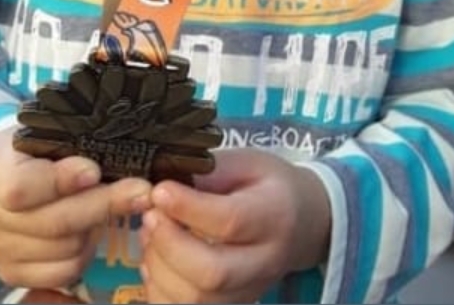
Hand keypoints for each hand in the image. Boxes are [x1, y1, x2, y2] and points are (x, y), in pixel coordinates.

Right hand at [0, 129, 150, 292]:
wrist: (14, 170)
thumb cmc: (41, 146)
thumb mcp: (51, 131)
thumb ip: (75, 142)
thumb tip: (115, 158)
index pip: (20, 187)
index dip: (62, 182)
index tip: (95, 171)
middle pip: (52, 222)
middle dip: (104, 204)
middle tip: (141, 191)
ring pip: (64, 249)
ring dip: (95, 227)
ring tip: (109, 205)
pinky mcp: (13, 272)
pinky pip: (63, 272)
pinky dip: (86, 253)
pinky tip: (92, 231)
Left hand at [139, 149, 331, 303]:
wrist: (304, 222)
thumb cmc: (272, 186)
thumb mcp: (249, 163)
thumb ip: (212, 172)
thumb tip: (168, 184)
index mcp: (275, 214)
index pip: (230, 221)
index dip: (188, 208)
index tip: (159, 191)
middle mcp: (266, 260)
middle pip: (213, 272)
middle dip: (170, 245)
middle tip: (150, 216)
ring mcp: (251, 289)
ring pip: (197, 299)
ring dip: (161, 269)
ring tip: (149, 235)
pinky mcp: (234, 304)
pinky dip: (162, 292)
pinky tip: (155, 262)